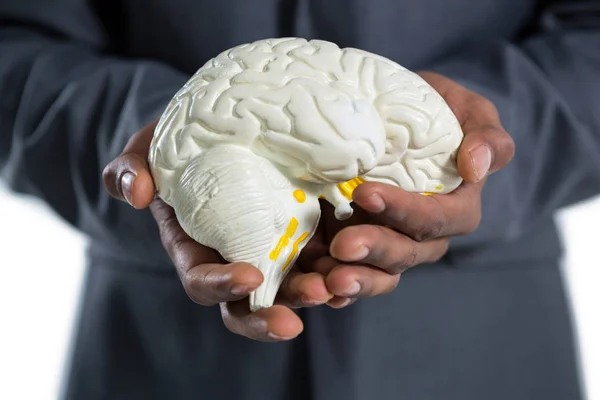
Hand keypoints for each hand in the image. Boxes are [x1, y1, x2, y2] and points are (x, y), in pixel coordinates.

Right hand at [102, 120, 333, 341]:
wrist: (219, 136)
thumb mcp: (148, 149)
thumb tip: (137, 193)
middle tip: (302, 308)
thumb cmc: (179, 146)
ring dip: (315, 292)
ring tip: (337, 286)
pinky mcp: (303, 233)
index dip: (220, 285)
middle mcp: (234, 258)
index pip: (201, 280)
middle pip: (249, 304)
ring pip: (292, 286)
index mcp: (194, 247)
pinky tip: (358, 264)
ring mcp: (271, 249)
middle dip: (271, 313)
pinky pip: (323, 261)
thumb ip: (131, 169)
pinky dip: (339, 268)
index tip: (247, 276)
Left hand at [303, 71, 514, 305]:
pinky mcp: (358, 250)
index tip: (365, 194)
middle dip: (375, 250)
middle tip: (343, 245)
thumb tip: (477, 166)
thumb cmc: (429, 110)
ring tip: (330, 281)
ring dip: (357, 280)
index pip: (438, 219)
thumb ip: (484, 134)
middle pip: (405, 253)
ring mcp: (388, 244)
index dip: (406, 211)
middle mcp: (422, 235)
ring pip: (379, 274)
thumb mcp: (463, 110)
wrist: (384, 117)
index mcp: (455, 207)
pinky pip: (351, 276)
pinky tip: (319, 292)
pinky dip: (336, 289)